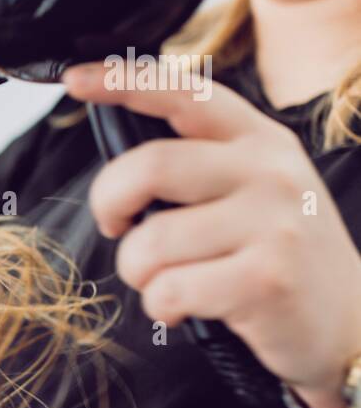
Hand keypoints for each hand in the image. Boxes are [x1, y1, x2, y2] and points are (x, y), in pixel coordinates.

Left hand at [63, 62, 360, 407]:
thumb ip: (199, 165)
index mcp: (258, 139)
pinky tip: (185, 310)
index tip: (74, 80)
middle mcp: (269, 170)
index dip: (122, 82)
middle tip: (115, 226)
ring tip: (166, 282)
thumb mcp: (253, 190)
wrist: (349, 327)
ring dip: (137, 273)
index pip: (184, 92)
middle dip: (108, 202)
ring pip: (150, 242)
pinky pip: (169, 290)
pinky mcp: (267, 279)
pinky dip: (160, 308)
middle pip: (149, 167)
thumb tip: (118, 167)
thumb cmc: (276, 257)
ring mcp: (274, 223)